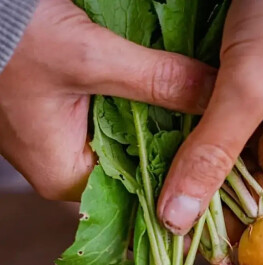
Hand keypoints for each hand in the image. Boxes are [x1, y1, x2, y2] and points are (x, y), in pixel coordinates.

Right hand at [0, 0, 214, 199]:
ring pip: (123, 145)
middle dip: (169, 151)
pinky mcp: (63, 117)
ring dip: (154, 127)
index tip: (210, 172)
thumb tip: (212, 94)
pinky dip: (135, 110)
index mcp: (63, 175)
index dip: (174, 182)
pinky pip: (110, 124)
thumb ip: (154, 79)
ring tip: (194, 118)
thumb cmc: (10, 38)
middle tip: (209, 140)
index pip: (134, 197)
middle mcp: (63, 166)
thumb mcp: (89, 58)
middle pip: (131, 171)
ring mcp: (61, 142)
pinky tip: (162, 98)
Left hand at [158, 0, 262, 234]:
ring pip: (220, 164)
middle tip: (148, 209)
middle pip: (235, 194)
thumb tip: (177, 220)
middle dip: (195, 199)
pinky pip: (213, 133)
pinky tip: (158, 144)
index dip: (218, 232)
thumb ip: (212, 155)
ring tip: (146, 181)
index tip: (172, 239)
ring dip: (187, 168)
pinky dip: (188, 138)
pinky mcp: (245, 101)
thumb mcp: (249, 90)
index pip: (260, 219)